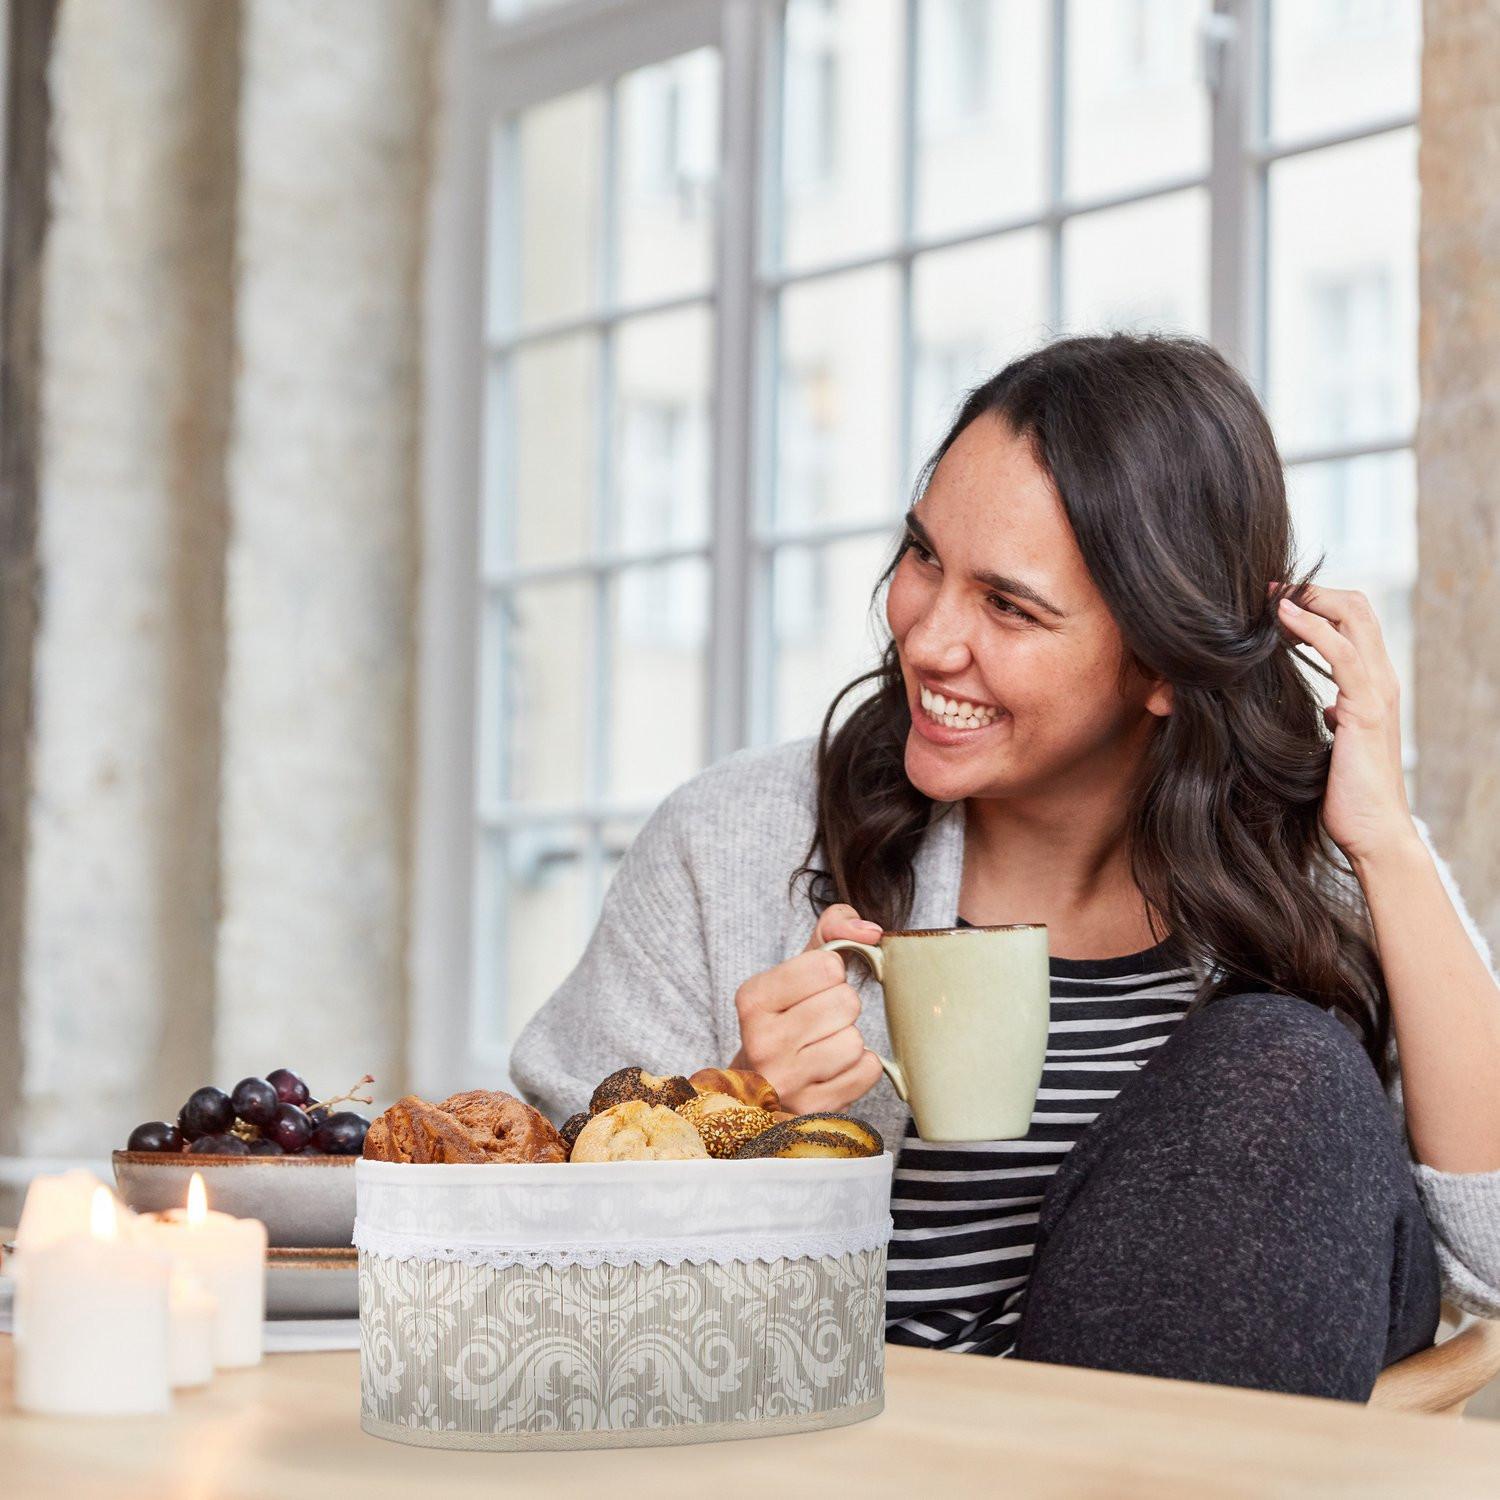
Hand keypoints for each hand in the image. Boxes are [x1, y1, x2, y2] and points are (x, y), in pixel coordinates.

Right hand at [730, 903, 885, 1113]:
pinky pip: (866, 1072)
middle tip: (820, 1021)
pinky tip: (834, 1070)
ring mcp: (785, 1082)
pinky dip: (860, 1068)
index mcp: (753, 999)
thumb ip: (832, 929)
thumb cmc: (787, 1017)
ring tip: (824, 1047)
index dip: (832, 973)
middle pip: (845, 1003)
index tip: (812, 989)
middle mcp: (761, 1042)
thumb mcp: (797, 967)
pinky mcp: (811, 1111)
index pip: (826, 966)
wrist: (761, 1086)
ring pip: (855, 1041)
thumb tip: (870, 931)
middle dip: (842, 1007)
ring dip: (850, 1040)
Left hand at [1270, 581, 1416, 862]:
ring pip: (1353, 618)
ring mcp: (1377, 691)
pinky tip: (1282, 617)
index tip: (1274, 602)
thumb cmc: (1348, 794)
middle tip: (1268, 588)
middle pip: (1356, 608)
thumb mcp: (1334, 744)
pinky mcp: (1366, 708)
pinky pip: (1342, 652)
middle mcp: (1380, 680)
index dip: (1316, 604)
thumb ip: (1334, 718)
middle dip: (1313, 590)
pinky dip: (1311, 627)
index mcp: (1371, 686)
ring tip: (1270, 593)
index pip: (1352, 623)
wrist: (1372, 832)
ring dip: (1310, 598)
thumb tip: (1324, 708)